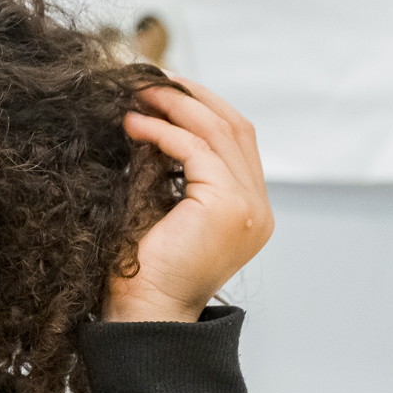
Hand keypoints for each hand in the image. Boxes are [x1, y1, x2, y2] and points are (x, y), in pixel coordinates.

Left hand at [104, 77, 273, 323]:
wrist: (143, 314)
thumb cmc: (143, 271)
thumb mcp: (162, 205)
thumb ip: (170, 167)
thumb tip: (150, 116)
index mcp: (249, 210)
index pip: (236, 139)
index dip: (203, 107)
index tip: (165, 87)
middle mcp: (258, 208)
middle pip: (235, 127)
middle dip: (192, 97)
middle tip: (151, 78)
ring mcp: (249, 207)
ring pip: (219, 132)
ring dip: (176, 107)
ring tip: (138, 94)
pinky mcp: (228, 206)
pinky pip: (196, 150)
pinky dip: (164, 132)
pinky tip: (134, 124)